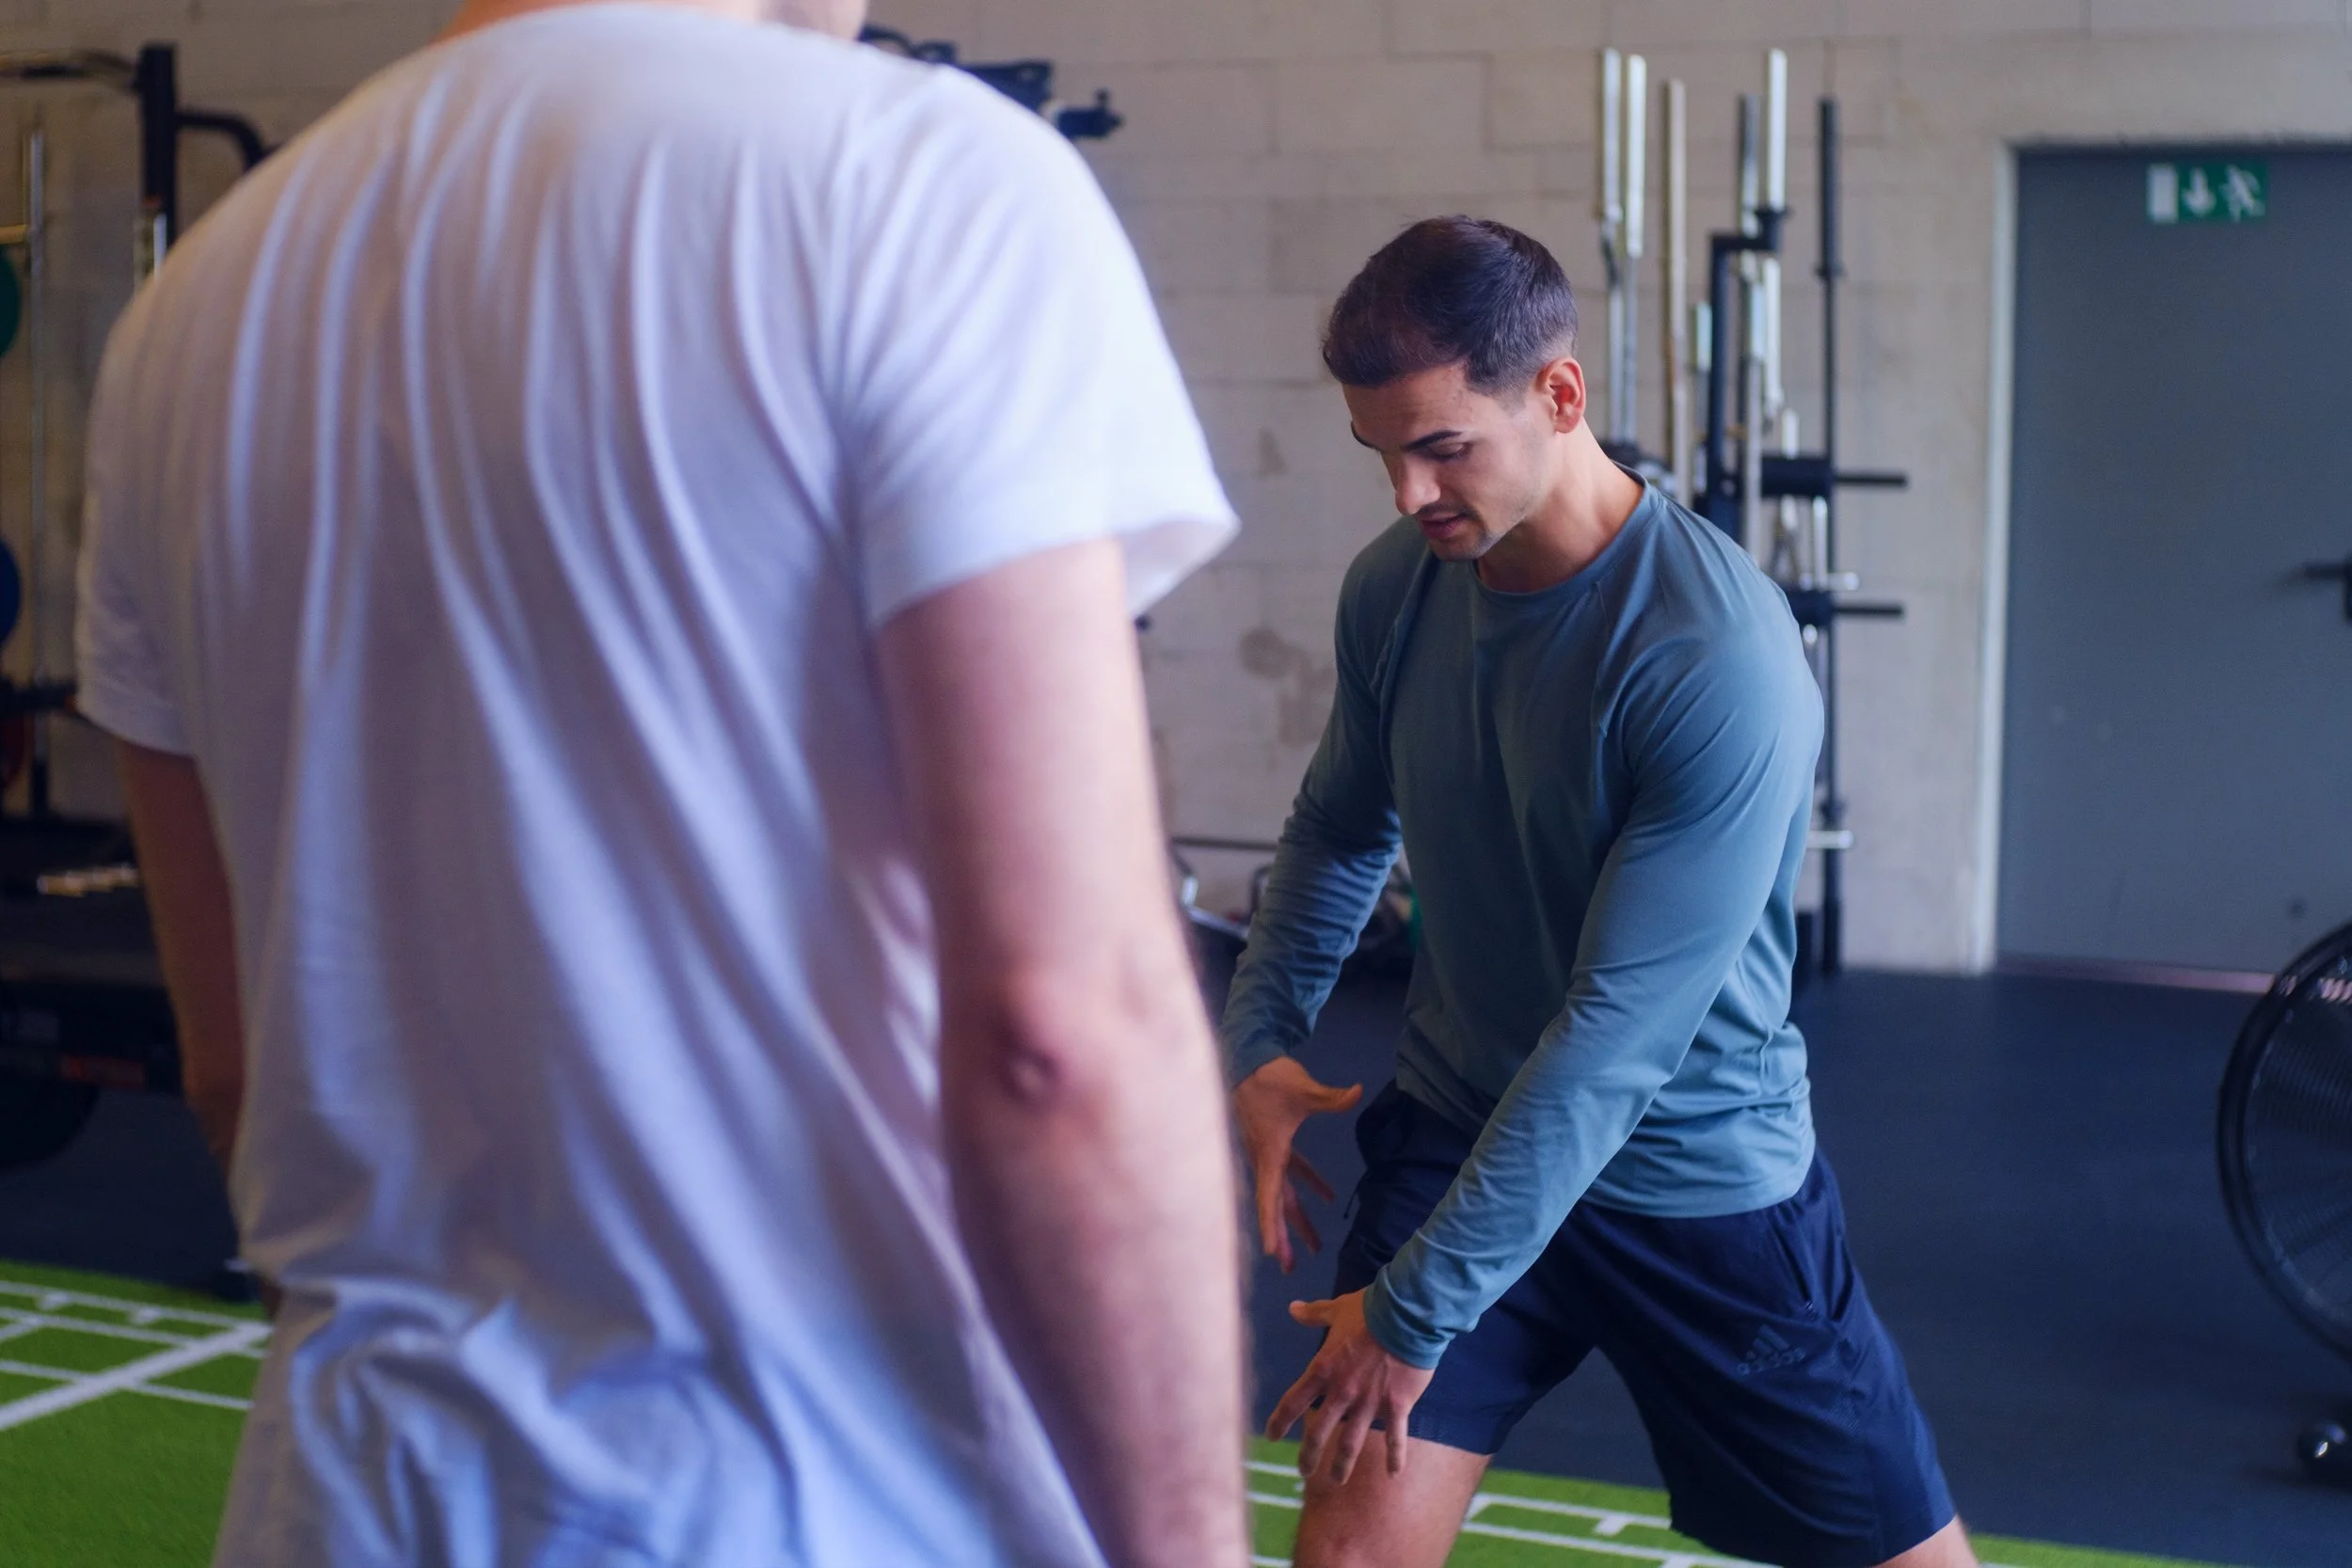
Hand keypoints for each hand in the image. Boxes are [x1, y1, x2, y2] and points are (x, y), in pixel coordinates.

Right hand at [1233, 1057, 1361, 1271]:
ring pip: (1284, 1193)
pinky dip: (1308, 1185)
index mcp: (1270, 1154)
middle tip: (1289, 1268)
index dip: (1270, 1226)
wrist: (1250, 1058)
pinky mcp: (1276, 1142)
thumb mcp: (1303, 1089)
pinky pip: (1293, 1172)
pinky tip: (1327, 1197)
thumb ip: (1332, 1097)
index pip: (1269, 1198)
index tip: (1272, 1252)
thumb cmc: (1270, 1078)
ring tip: (1312, 1247)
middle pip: (1275, 1206)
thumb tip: (1358, 1092)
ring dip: (1296, 1219)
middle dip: (1283, 1236)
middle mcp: (1266, 1160)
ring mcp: (1270, 1153)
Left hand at [1266, 1289, 1434, 1485]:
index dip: (1280, 1421)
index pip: (1293, 1401)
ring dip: (1341, 1465)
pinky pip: (1395, 1437)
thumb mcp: (1337, 1310)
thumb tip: (1292, 1308)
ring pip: (1351, 1443)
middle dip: (1309, 1455)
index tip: (1272, 1435)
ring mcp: (1369, 1402)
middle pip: (1319, 1431)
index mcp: (1323, 1369)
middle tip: (1303, 1472)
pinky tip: (1393, 1474)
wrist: (1407, 1314)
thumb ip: (1314, 1313)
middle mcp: (1342, 1391)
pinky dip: (1395, 1457)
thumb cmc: (1370, 1309)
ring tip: (1336, 1480)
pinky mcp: (1396, 1406)